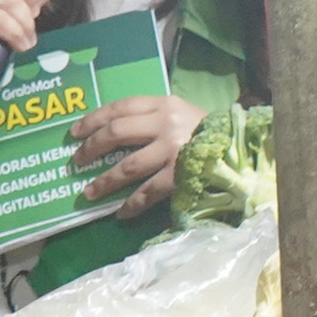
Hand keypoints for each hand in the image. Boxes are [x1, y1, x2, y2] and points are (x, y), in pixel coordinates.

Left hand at [71, 93, 206, 216]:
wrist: (241, 151)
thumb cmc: (207, 133)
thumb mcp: (182, 114)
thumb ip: (154, 118)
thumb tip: (114, 132)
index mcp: (164, 104)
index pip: (120, 107)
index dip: (93, 119)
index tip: (75, 132)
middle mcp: (166, 124)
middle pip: (116, 133)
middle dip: (91, 148)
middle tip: (77, 161)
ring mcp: (172, 150)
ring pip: (126, 167)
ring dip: (104, 181)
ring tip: (90, 192)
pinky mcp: (179, 175)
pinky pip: (147, 192)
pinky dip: (131, 204)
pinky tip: (121, 213)